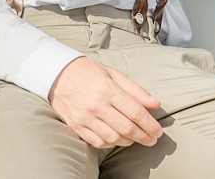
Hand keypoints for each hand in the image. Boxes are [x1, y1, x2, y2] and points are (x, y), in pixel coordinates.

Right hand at [48, 57, 163, 148]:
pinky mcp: (76, 125)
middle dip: (144, 137)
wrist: (56, 73)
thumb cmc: (87, 71)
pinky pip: (98, 142)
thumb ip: (135, 90)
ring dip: (129, 141)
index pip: (135, 112)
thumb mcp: (112, 73)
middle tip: (152, 139)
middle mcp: (96, 105)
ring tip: (136, 138)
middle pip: (127, 128)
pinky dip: (111, 143)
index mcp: (107, 89)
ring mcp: (85, 117)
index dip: (150, 125)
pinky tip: (118, 139)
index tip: (158, 131)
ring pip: (114, 138)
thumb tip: (155, 104)